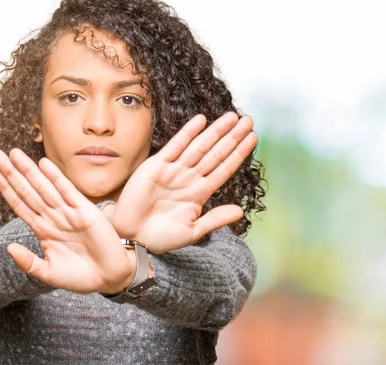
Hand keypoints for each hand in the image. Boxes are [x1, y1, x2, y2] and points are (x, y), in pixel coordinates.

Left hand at [0, 148, 133, 293]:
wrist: (109, 278)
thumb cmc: (81, 277)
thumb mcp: (48, 273)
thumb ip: (28, 262)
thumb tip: (8, 248)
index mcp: (44, 230)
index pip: (20, 204)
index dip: (6, 188)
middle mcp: (54, 217)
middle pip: (28, 191)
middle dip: (12, 173)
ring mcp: (69, 213)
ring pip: (44, 188)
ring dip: (29, 171)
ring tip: (13, 154)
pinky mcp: (85, 211)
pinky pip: (67, 191)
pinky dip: (56, 177)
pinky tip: (44, 164)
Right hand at [111, 112, 257, 253]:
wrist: (132, 237)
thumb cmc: (161, 237)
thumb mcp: (192, 231)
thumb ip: (215, 219)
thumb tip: (240, 211)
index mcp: (200, 193)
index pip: (224, 168)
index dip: (239, 153)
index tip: (253, 139)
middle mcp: (190, 178)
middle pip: (216, 153)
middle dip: (232, 137)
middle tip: (249, 121)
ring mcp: (174, 170)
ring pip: (200, 147)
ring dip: (216, 131)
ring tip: (232, 117)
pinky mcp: (156, 166)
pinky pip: (176, 146)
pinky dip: (187, 133)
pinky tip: (201, 120)